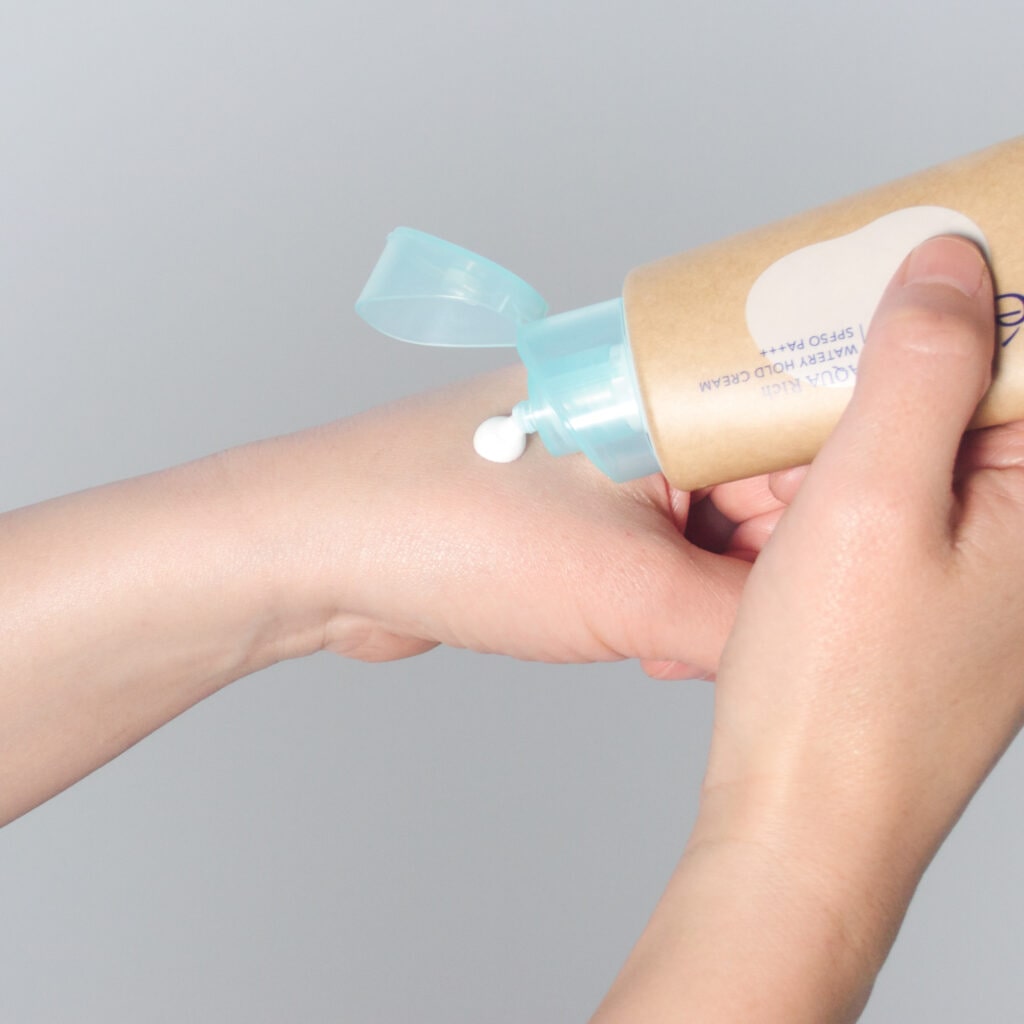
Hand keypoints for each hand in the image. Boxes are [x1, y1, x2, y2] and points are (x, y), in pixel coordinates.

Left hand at [258, 366, 790, 671]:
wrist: (322, 553)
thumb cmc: (451, 532)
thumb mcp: (627, 590)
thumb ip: (741, 624)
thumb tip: (813, 642)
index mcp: (660, 383)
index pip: (798, 430)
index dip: (835, 503)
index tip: (851, 569)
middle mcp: (635, 410)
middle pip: (754, 488)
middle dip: (763, 569)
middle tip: (755, 632)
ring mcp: (600, 463)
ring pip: (704, 531)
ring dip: (709, 597)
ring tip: (675, 641)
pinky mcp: (571, 514)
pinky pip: (654, 557)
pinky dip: (666, 604)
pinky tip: (646, 645)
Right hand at [592, 236, 1023, 1021]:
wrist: (801, 826)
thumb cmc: (836, 692)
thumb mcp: (872, 502)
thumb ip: (922, 369)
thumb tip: (949, 263)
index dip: (994, 283)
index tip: (929, 229)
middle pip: (986, 395)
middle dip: (914, 340)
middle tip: (833, 297)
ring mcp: (980, 577)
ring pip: (933, 445)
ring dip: (866, 408)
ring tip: (788, 390)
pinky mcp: (926, 600)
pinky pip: (900, 499)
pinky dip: (849, 467)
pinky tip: (787, 470)